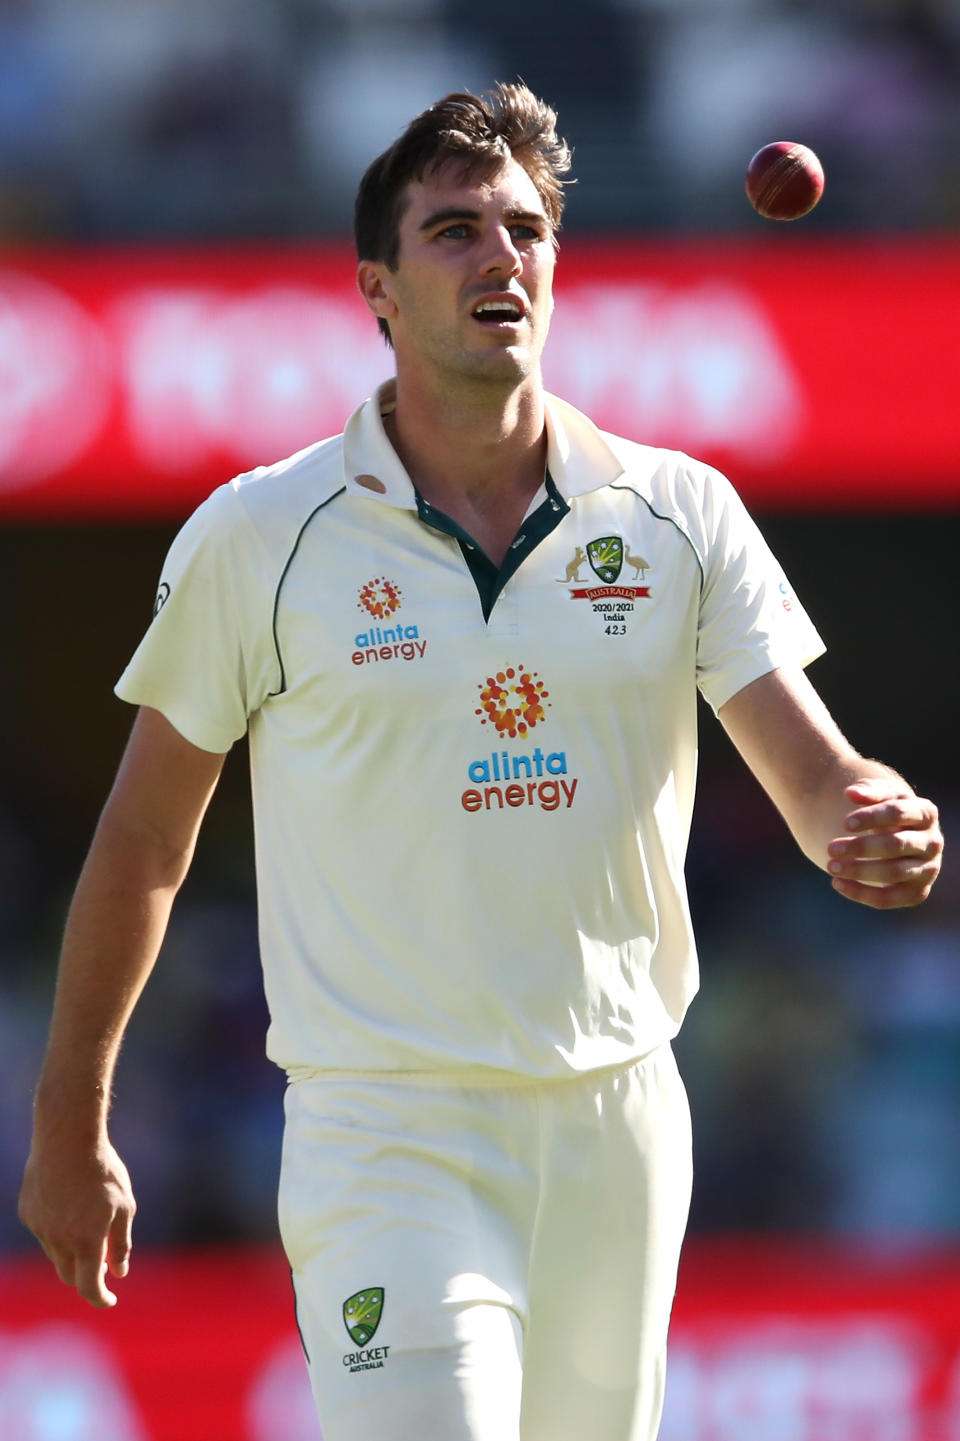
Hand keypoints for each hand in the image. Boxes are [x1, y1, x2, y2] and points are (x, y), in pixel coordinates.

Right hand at [18, 1136, 135, 1307]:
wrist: (67, 1137)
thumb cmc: (103, 1170)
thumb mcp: (124, 1206)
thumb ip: (121, 1243)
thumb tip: (119, 1272)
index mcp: (86, 1242)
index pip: (89, 1287)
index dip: (101, 1298)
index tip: (110, 1299)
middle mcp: (58, 1240)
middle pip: (70, 1275)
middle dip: (86, 1276)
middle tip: (103, 1265)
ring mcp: (39, 1227)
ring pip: (56, 1253)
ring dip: (72, 1250)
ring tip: (88, 1224)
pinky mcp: (28, 1212)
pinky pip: (44, 1231)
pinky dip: (57, 1230)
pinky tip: (69, 1205)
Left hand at [827, 778, 942, 908]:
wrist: (898, 837)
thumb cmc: (886, 813)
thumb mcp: (881, 795)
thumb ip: (868, 790)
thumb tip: (851, 793)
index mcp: (926, 813)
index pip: (898, 812)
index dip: (871, 817)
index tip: (844, 824)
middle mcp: (933, 842)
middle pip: (896, 844)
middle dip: (861, 847)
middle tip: (831, 849)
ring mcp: (928, 869)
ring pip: (894, 873)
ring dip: (859, 870)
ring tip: (830, 866)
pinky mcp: (917, 892)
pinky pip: (889, 898)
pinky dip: (861, 893)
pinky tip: (836, 883)